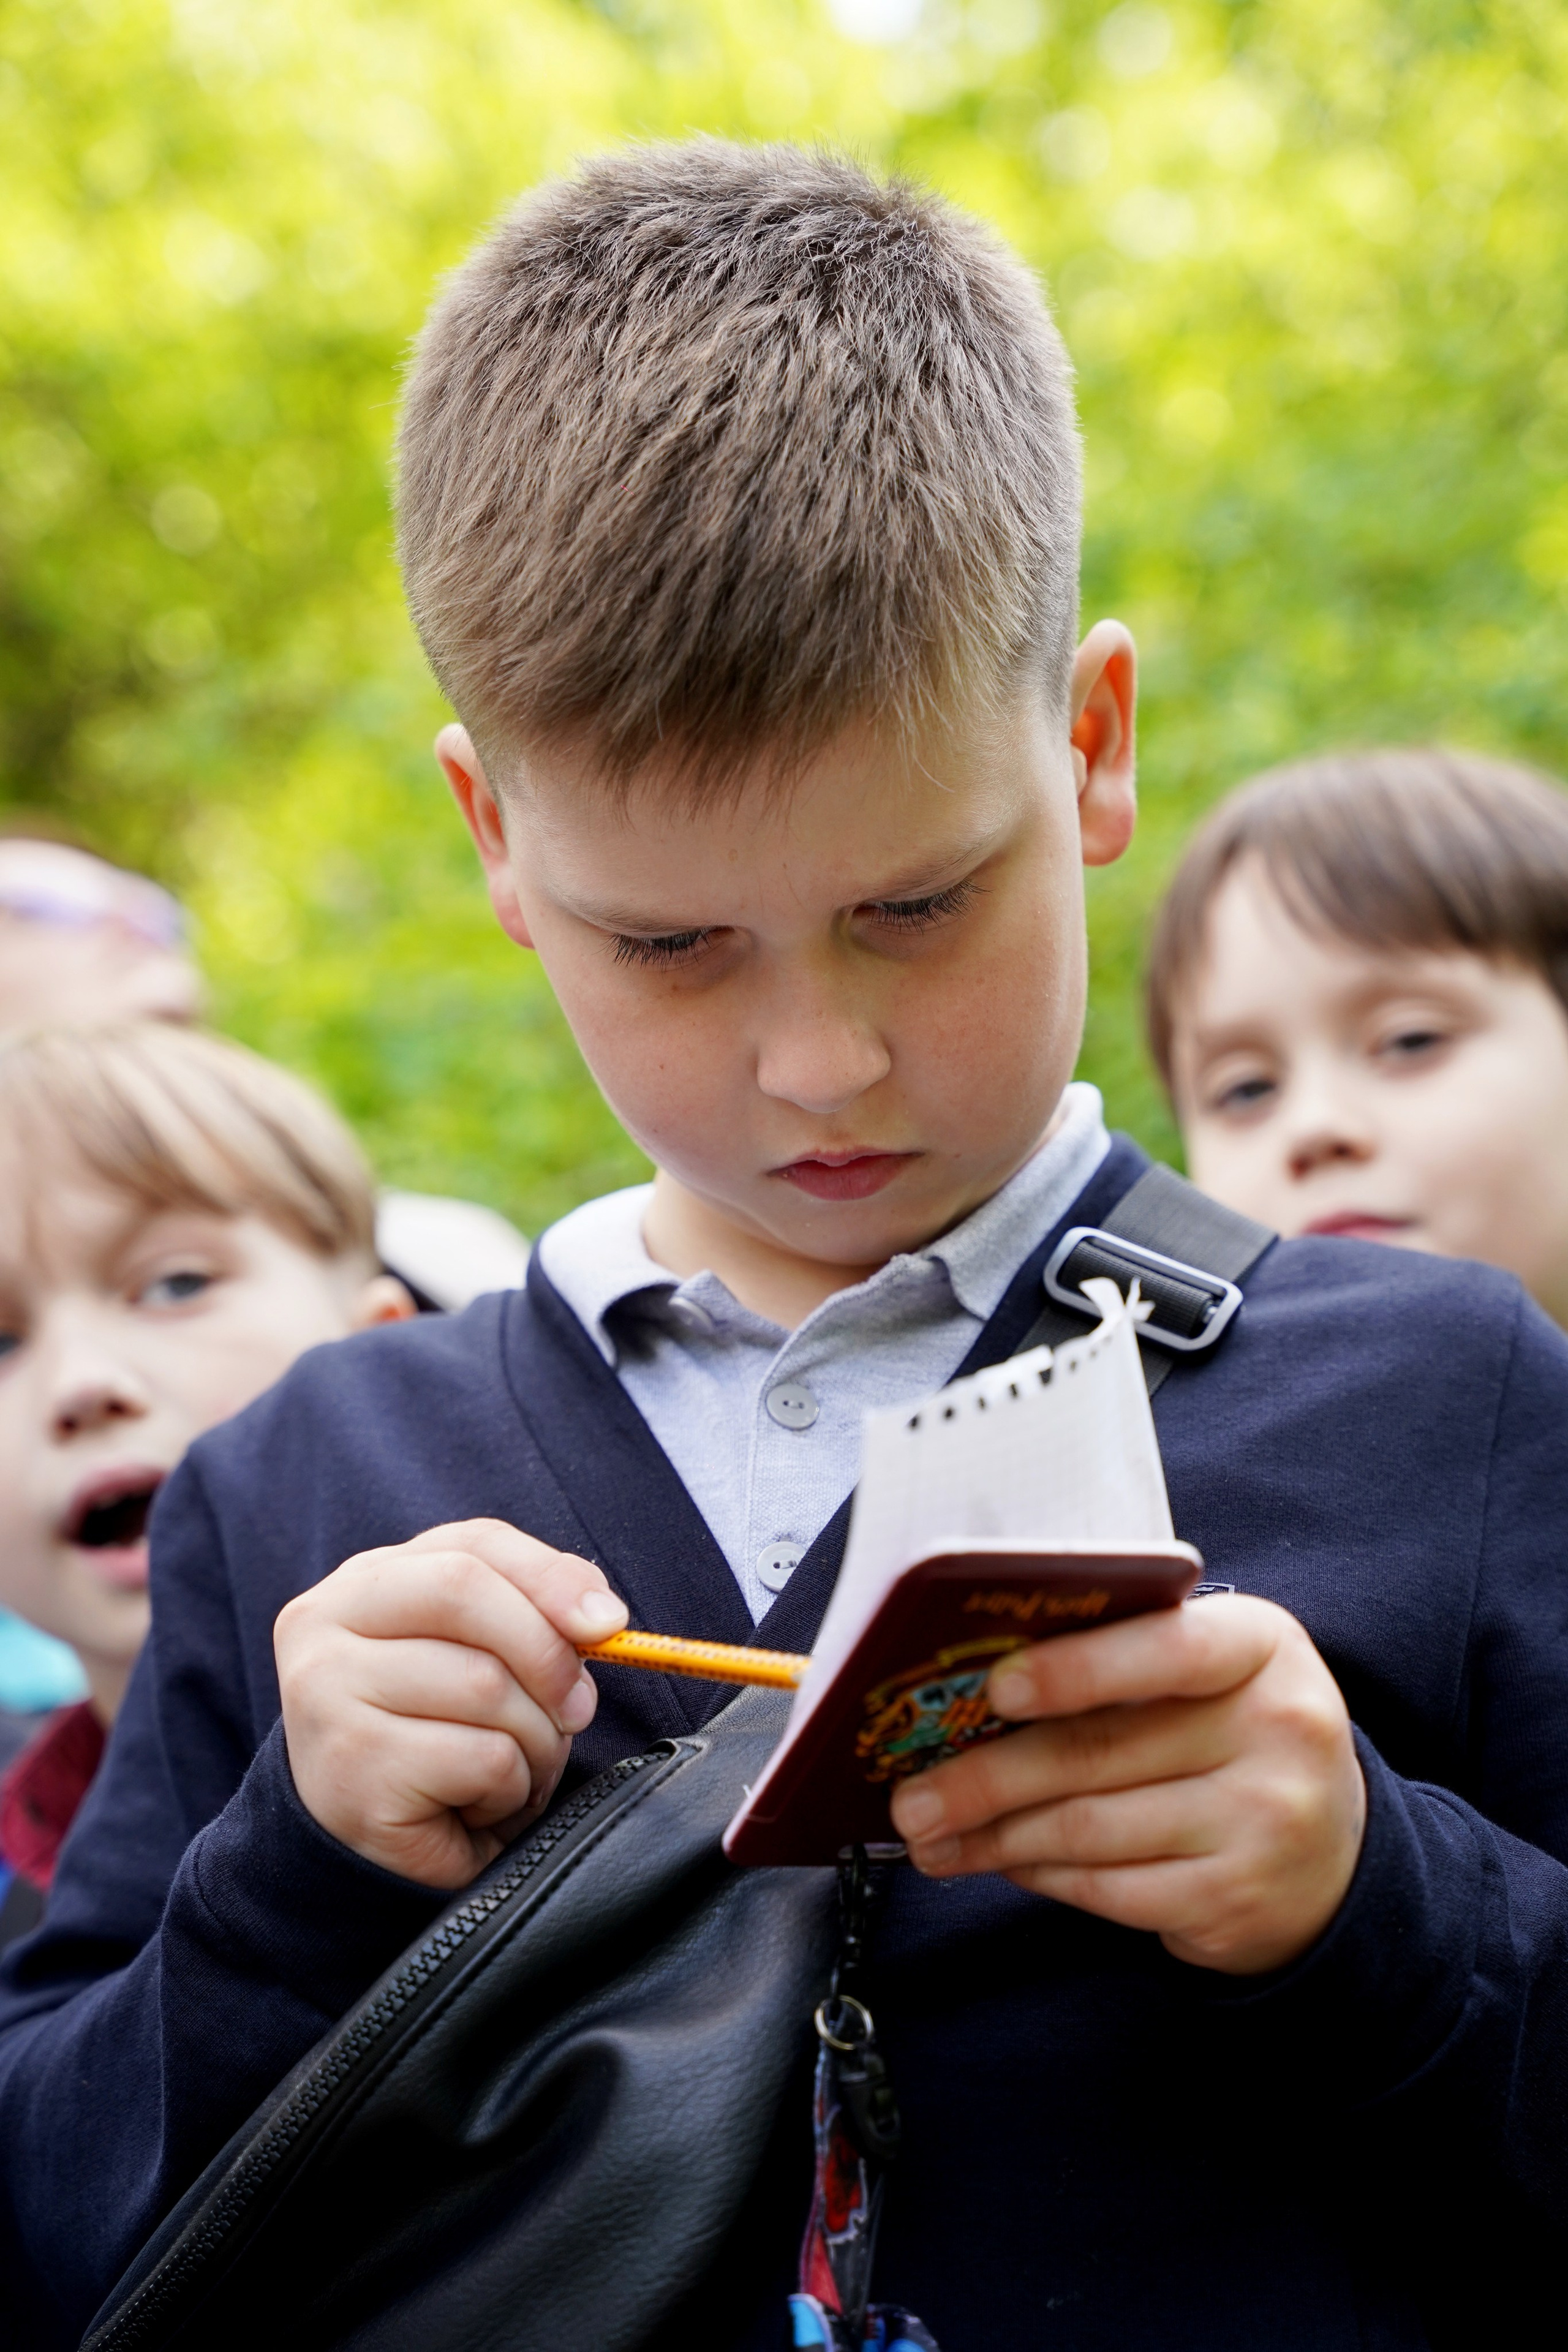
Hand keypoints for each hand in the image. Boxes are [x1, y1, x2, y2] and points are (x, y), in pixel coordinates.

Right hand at [275, 1520, 627, 1888]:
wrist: (370, 1855)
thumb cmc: (440, 1744)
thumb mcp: (483, 1663)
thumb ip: (533, 1615)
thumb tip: (602, 1615)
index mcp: (364, 1583)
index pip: (473, 1545)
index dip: (551, 1576)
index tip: (609, 1622)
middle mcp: (323, 1624)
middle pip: (467, 1591)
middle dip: (546, 1653)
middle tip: (576, 1711)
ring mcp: (325, 1692)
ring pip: (485, 1683)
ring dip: (534, 1739)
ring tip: (511, 1771)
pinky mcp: (351, 1764)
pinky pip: (483, 1758)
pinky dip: (509, 1788)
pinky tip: (477, 1806)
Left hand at [888, 1596, 1365, 1974]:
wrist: (1335, 1853)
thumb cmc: (1234, 1735)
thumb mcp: (1209, 1674)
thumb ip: (1118, 1661)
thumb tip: (973, 1695)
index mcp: (1260, 1646)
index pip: (1164, 1648)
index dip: (1074, 1670)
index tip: (995, 1688)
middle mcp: (1277, 1729)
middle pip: (1100, 1751)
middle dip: (987, 1777)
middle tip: (911, 1796)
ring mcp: (1263, 1821)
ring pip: (1091, 1829)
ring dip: (995, 1836)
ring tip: (933, 1835)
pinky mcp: (1235, 1900)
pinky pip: (1109, 1889)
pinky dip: (1042, 1875)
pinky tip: (1004, 1862)